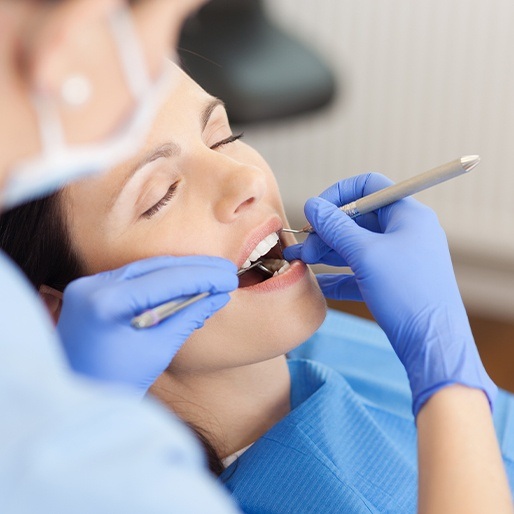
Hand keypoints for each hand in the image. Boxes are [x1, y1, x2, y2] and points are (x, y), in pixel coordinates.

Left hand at [57, 255, 237, 396]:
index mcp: (106, 303)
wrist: (77, 399)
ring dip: (180, 272)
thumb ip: (188, 317)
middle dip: (194, 268)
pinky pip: (133, 279)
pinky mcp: (90, 291)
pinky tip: (186, 283)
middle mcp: (91, 286)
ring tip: (212, 274)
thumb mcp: (158, 350)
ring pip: (144, 269)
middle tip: (227, 270)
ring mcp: (87, 286)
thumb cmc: (116, 384)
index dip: (203, 276)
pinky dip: (161, 280)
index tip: (230, 277)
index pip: (165, 280)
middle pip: (154, 267)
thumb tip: (219, 296)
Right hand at [284, 173, 495, 415]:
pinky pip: (360, 271)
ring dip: (327, 252)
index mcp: (407, 215)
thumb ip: (335, 227)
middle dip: (326, 230)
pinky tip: (318, 284)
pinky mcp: (392, 282)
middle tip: (302, 246)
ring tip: (300, 261)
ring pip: (356, 246)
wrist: (432, 344)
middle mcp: (405, 232)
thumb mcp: (366, 254)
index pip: (369, 187)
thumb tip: (311, 205)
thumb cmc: (406, 293)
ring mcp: (399, 258)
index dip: (339, 194)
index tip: (315, 211)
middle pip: (358, 219)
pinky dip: (339, 275)